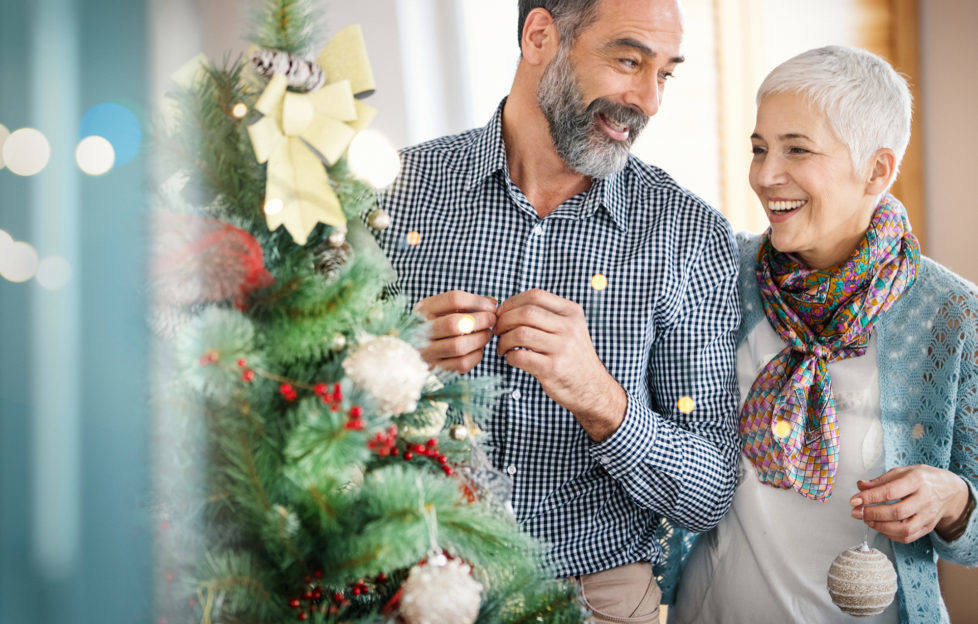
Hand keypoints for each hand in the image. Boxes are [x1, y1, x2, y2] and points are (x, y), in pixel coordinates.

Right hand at [414, 290, 496, 373]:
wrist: (414, 350)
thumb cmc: (437, 324)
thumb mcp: (443, 309)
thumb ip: (467, 304)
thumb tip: (493, 304)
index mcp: (422, 310)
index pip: (453, 300)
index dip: (477, 301)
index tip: (490, 306)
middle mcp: (420, 331)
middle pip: (454, 323)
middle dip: (480, 320)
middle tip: (491, 319)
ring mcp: (426, 352)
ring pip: (459, 346)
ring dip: (480, 338)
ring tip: (487, 333)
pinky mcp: (436, 369)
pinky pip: (462, 363)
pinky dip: (476, 355)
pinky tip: (477, 348)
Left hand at [494, 289, 625, 440]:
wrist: (592, 388)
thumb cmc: (573, 357)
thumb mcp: (569, 329)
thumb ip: (547, 316)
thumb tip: (508, 308)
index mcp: (571, 313)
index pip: (535, 296)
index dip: (512, 302)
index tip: (502, 313)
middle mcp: (569, 327)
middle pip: (525, 312)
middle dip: (504, 320)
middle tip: (497, 330)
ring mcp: (562, 348)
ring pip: (520, 333)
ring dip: (504, 340)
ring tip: (502, 347)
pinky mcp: (552, 368)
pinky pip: (520, 356)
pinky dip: (509, 357)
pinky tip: (511, 359)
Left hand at [850, 465, 971, 543]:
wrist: (949, 491)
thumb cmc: (921, 479)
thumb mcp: (902, 471)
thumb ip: (880, 480)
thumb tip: (860, 486)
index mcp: (917, 481)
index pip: (891, 491)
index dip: (870, 497)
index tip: (854, 500)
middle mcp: (925, 500)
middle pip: (897, 512)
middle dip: (872, 514)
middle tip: (856, 512)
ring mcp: (928, 516)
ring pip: (904, 529)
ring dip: (880, 527)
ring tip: (866, 520)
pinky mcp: (928, 528)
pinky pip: (908, 537)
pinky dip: (891, 535)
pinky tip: (880, 527)